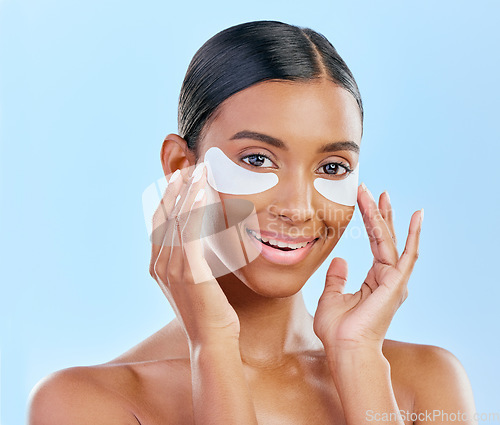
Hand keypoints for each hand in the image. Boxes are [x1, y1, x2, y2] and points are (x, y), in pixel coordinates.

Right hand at [149, 163, 240, 346]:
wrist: (212, 340)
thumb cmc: (209, 312)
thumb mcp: (195, 281)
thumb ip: (190, 259)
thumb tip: (201, 240)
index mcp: (158, 265)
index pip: (160, 222)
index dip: (168, 198)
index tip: (180, 178)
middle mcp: (160, 263)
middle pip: (165, 215)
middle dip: (176, 188)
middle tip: (188, 166)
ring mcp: (172, 267)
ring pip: (177, 219)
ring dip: (187, 191)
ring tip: (197, 170)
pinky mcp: (189, 271)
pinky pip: (190, 232)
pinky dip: (194, 208)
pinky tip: (201, 191)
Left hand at [313, 183, 422, 356]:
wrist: (345, 349)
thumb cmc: (338, 330)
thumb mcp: (331, 297)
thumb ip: (337, 278)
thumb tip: (340, 259)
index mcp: (375, 281)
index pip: (375, 244)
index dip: (371, 222)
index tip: (365, 202)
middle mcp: (388, 278)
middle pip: (385, 238)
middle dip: (379, 213)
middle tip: (374, 191)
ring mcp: (394, 280)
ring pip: (390, 240)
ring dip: (384, 216)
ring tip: (381, 194)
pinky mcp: (396, 283)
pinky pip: (407, 254)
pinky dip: (412, 235)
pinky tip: (416, 216)